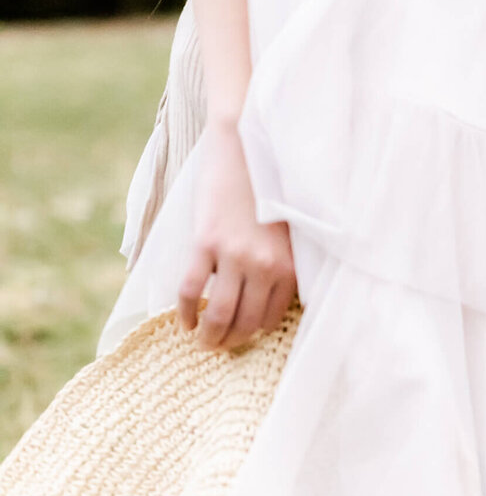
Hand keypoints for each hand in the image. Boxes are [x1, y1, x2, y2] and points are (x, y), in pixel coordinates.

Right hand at [178, 122, 296, 349]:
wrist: (247, 147)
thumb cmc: (273, 189)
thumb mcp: (292, 232)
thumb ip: (286, 265)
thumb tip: (282, 302)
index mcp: (289, 266)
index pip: (274, 318)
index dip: (259, 332)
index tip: (249, 336)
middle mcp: (264, 266)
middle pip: (247, 322)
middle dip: (234, 342)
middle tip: (223, 348)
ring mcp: (233, 256)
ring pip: (219, 314)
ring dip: (210, 338)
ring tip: (204, 343)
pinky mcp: (204, 243)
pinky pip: (190, 291)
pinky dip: (184, 314)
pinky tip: (184, 324)